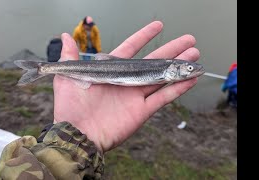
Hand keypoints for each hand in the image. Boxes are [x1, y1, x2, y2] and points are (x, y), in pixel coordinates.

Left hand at [53, 21, 199, 152]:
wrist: (76, 134)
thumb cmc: (70, 107)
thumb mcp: (67, 77)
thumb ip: (70, 56)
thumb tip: (65, 35)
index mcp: (111, 71)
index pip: (131, 48)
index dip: (144, 36)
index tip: (158, 26)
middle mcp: (126, 81)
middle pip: (154, 62)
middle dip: (171, 50)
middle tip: (188, 40)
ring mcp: (135, 96)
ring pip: (162, 77)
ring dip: (178, 66)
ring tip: (194, 55)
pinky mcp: (142, 111)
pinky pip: (163, 98)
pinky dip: (178, 89)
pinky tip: (191, 79)